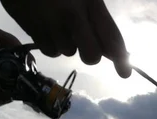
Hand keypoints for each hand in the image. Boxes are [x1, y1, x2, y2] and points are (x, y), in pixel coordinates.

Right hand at [0, 0, 130, 77]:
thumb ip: (98, 18)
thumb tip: (112, 50)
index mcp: (89, 1)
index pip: (110, 37)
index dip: (120, 59)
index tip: (125, 73)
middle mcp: (71, 16)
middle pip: (91, 56)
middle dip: (91, 53)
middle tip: (83, 39)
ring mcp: (49, 24)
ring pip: (67, 53)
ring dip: (67, 43)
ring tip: (58, 20)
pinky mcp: (31, 29)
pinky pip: (48, 50)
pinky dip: (50, 42)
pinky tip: (46, 23)